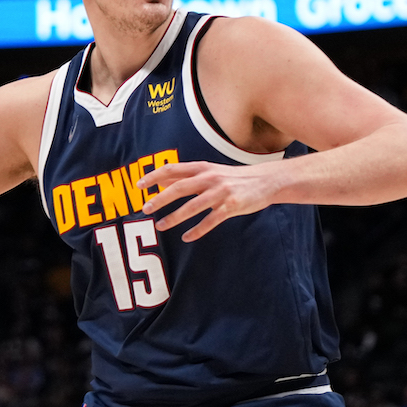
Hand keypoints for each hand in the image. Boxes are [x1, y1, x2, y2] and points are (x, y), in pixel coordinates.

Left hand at [138, 161, 281, 241]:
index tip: (139, 186)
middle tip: (145, 209)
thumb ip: (186, 176)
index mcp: (202, 168)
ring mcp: (221, 192)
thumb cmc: (234, 178)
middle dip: (160, 199)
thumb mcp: (210, 172)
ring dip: (174, 217)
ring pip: (192, 206)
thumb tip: (160, 181)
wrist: (266, 180)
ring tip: (160, 226)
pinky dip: (197, 230)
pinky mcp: (231, 206)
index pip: (173, 169)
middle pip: (179, 187)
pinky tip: (186, 237)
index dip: (154, 176)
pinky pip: (210, 221)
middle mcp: (209, 178)